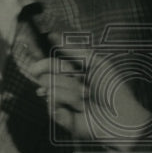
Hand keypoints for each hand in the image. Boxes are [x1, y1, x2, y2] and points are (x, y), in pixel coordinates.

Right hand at [29, 45, 151, 152]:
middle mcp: (67, 87)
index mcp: (75, 74)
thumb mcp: (97, 63)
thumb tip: (51, 34)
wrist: (120, 118)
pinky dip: (66, 101)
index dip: (45, 57)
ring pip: (50, 86)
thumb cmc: (113, 91)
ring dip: (69, 89)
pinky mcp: (60, 116)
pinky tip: (78, 108)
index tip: (31, 46)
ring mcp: (62, 102)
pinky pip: (52, 102)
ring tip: (86, 97)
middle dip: (48, 68)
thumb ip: (74, 50)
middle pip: (46, 72)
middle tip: (55, 73)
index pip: (53, 63)